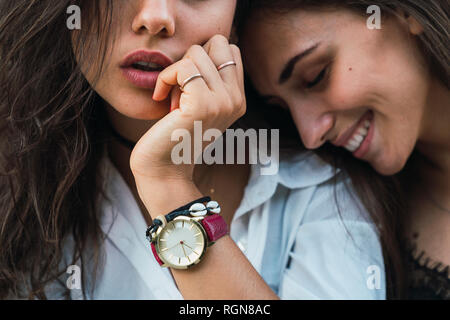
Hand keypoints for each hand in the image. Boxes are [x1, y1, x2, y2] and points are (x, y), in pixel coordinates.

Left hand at [130, 35, 245, 183]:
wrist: (164, 171)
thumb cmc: (174, 136)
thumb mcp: (199, 106)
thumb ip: (209, 80)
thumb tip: (200, 49)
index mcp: (238, 99)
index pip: (230, 49)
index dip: (204, 56)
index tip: (189, 83)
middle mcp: (236, 99)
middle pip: (217, 42)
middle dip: (192, 58)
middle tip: (182, 88)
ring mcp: (223, 102)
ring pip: (197, 52)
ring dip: (176, 72)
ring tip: (173, 100)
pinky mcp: (203, 105)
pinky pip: (182, 68)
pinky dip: (165, 78)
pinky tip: (161, 98)